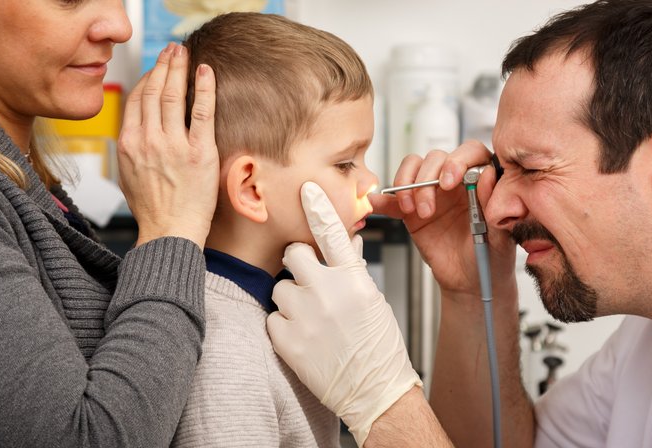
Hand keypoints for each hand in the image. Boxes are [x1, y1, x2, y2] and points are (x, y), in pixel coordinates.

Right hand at [117, 43, 218, 247]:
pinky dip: (204, 88)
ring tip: (184, 53)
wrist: (169, 232)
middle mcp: (147, 140)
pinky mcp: (199, 152)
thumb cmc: (152, 209)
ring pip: (173, 96)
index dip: (147, 78)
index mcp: (128, 143)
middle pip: (154, 91)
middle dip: (163, 65)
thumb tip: (133, 130)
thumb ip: (129, 148)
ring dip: (179, 69)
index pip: (136, 99)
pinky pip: (202, 112)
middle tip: (172, 50)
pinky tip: (206, 71)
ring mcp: (173, 145)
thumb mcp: (127, 175)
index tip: (157, 68)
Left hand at [267, 182, 421, 446]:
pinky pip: (273, 318)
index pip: (332, 232)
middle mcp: (328, 293)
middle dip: (298, 264)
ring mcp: (305, 317)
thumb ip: (352, 269)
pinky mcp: (287, 341)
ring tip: (312, 319)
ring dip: (292, 299)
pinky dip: (284, 325)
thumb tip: (345, 240)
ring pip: (280, 288)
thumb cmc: (378, 347)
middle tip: (309, 281)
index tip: (307, 188)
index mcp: (354, 280)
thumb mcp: (373, 299)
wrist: (375, 392)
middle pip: (293, 254)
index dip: (318, 207)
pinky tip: (305, 337)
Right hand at [370, 140, 515, 299]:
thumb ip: (493, 203)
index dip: (456, 161)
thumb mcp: (499, 233)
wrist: (470, 280)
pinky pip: (394, 199)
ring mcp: (432, 193)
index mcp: (480, 180)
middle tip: (427, 209)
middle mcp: (455, 180)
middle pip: (436, 158)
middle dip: (427, 180)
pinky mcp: (412, 210)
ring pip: (414, 168)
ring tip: (412, 211)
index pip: (469, 153)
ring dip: (407, 185)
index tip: (448, 182)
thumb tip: (486, 173)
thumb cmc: (489, 255)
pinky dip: (382, 200)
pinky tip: (374, 203)